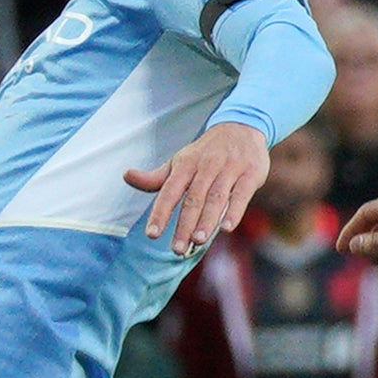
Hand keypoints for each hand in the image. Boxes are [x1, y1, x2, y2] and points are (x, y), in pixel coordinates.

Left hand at [122, 123, 269, 255]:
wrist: (241, 127)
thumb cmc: (204, 153)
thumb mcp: (179, 162)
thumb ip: (156, 177)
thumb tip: (127, 176)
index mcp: (184, 165)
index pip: (169, 192)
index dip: (160, 213)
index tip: (152, 234)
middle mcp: (205, 167)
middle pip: (193, 199)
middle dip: (184, 225)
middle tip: (177, 249)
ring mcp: (229, 170)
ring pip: (215, 198)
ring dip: (207, 221)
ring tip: (198, 241)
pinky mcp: (250, 174)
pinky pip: (241, 194)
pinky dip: (234, 211)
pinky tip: (226, 228)